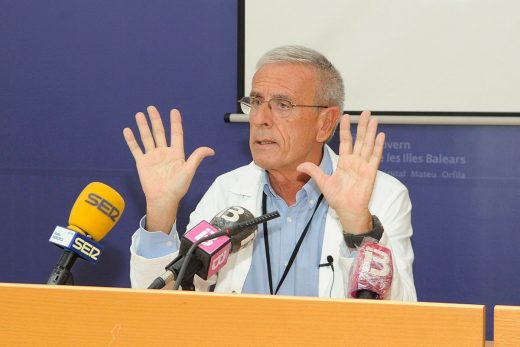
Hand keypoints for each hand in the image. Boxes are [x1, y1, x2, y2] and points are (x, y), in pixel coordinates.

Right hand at [123, 106, 213, 232]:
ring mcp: (152, 157)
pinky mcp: (142, 163)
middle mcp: (164, 152)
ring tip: (139, 114)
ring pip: (147, 138)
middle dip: (155, 120)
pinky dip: (131, 140)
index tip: (174, 111)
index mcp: (176, 153)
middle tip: (151, 108)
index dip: (175, 123)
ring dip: (143, 126)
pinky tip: (127, 130)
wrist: (163, 199)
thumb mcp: (189, 171)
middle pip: (159, 132)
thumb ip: (197, 158)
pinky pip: (136, 149)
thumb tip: (211, 150)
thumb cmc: (177, 187)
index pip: (175, 134)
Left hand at [297, 111, 384, 233]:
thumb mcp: (323, 182)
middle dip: (362, 126)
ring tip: (373, 119)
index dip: (345, 129)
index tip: (345, 116)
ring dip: (371, 132)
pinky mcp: (370, 172)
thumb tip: (299, 165)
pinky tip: (380, 136)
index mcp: (344, 162)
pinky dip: (378, 147)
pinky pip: (375, 157)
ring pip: (368, 145)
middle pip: (359, 139)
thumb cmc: (338, 198)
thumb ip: (313, 171)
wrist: (347, 210)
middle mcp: (355, 161)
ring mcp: (364, 166)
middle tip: (365, 112)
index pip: (345, 141)